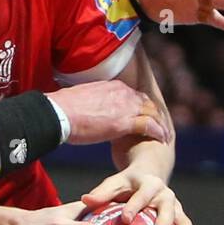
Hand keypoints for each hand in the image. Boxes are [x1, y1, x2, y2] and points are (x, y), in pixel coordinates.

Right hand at [53, 79, 169, 145]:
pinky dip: (158, 131)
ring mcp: (125, 107)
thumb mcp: (82, 98)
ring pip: (151, 113)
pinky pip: (149, 126)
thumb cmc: (63, 108)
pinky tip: (162, 138)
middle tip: (159, 124)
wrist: (59, 112)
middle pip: (146, 102)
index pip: (133, 95)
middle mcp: (123, 93)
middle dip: (154, 113)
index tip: (143, 113)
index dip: (141, 105)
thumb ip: (92, 101)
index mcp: (112, 86)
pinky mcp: (124, 122)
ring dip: (160, 123)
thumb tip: (87, 108)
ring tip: (164, 133)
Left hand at [81, 168, 193, 224]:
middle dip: (164, 223)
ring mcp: (177, 209)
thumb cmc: (126, 186)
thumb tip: (84, 200)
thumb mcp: (114, 184)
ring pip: (184, 223)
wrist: (149, 179)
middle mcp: (166, 196)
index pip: (141, 195)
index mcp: (149, 185)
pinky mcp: (182, 221)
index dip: (134, 207)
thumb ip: (102, 194)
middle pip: (168, 209)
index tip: (125, 219)